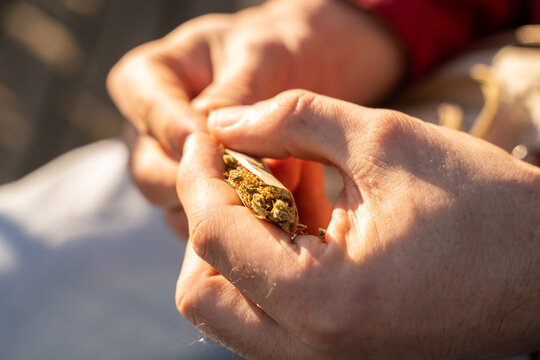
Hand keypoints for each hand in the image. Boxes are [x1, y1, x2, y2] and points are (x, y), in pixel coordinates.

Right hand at [107, 0, 402, 237]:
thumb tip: (211, 134)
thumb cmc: (275, 50)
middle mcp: (152, 129)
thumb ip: (235, 92)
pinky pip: (205, 222)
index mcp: (149, 79)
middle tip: (250, 183)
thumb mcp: (260, 56)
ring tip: (276, 193)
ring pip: (175, 206)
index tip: (220, 149)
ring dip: (224, 209)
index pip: (148, 110)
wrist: (299, 70)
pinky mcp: (200, 194)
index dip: (181, 134)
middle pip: (151, 171)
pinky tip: (278, 212)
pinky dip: (239, 223)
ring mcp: (174, 166)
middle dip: (202, 182)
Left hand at [175, 90, 539, 358]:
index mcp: (324, 302)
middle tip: (247, 168)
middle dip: (209, 220)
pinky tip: (306, 212)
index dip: (199, 177)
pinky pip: (264, 309)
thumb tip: (225, 125)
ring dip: (237, 239)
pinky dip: (265, 257)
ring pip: (228, 306)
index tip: (208, 138)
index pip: (212, 239)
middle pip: (202, 293)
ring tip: (290, 185)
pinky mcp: (333, 352)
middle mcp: (312, 350)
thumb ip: (293, 120)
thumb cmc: (484, 207)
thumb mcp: (386, 141)